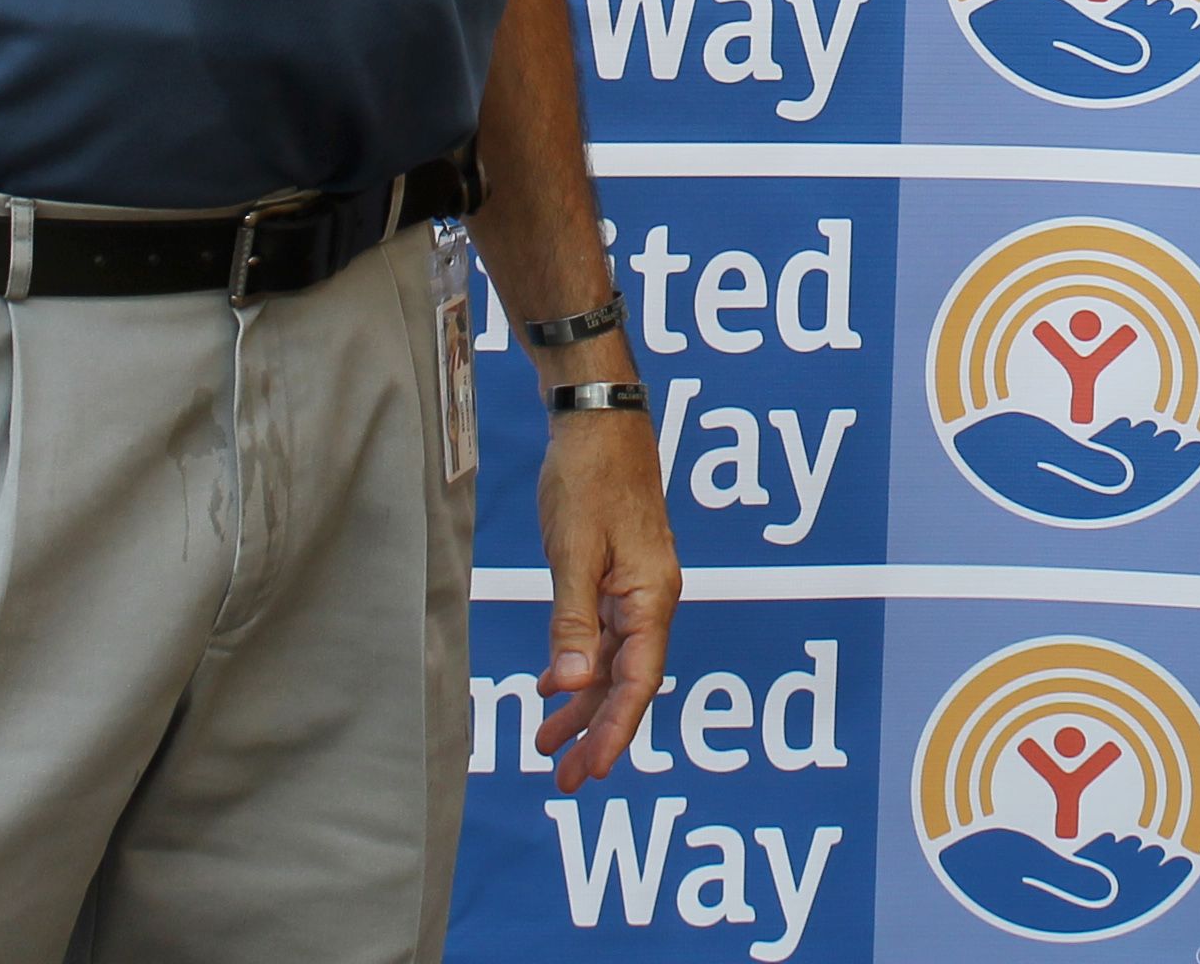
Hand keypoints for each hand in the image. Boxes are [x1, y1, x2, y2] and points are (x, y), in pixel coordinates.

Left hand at [533, 401, 677, 791]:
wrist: (598, 420)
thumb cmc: (589, 477)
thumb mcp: (574, 553)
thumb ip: (573, 621)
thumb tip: (571, 684)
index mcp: (652, 597)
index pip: (638, 682)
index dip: (616, 731)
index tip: (593, 771)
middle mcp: (652, 598)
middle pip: (628, 682)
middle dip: (597, 732)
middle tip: (564, 779)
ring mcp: (636, 586)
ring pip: (613, 663)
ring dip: (583, 705)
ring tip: (548, 745)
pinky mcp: (618, 573)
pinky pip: (604, 636)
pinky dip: (580, 666)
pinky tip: (555, 687)